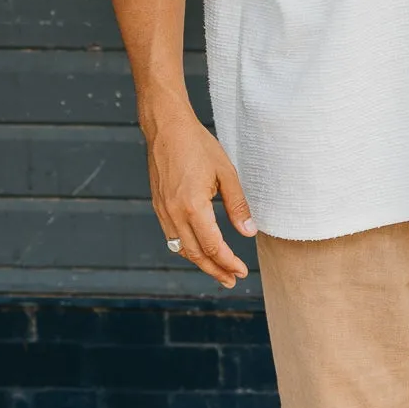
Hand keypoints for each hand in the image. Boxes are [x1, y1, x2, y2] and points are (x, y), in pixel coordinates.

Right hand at [141, 95, 253, 291]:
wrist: (166, 127)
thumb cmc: (198, 145)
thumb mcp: (226, 173)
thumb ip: (238, 206)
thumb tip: (249, 232)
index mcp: (193, 207)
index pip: (213, 246)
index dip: (228, 262)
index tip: (242, 271)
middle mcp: (174, 213)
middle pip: (196, 254)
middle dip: (215, 270)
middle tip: (232, 280)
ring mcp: (163, 211)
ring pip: (181, 249)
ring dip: (201, 263)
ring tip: (218, 271)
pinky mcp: (158, 206)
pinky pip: (172, 236)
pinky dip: (187, 248)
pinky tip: (199, 249)